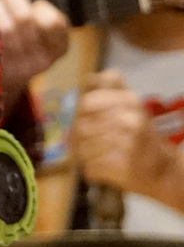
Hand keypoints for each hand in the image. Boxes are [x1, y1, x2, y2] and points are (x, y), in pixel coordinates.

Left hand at [0, 0, 70, 102]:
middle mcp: (42, 60)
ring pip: (2, 28)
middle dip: (8, 0)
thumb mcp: (32, 0)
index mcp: (59, 43)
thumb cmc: (17, 26)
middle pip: (23, 20)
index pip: (55, 21)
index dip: (38, 6)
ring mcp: (17, 69)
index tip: (32, 4)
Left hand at [73, 70, 178, 199]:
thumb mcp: (132, 106)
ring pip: (82, 148)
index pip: (86, 102)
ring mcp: (127, 144)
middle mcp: (129, 120)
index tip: (90, 120)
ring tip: (103, 154)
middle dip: (82, 136)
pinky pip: (90, 167)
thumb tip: (89, 76)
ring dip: (87, 153)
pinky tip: (107, 166)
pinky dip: (94, 169)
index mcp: (130, 101)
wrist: (165, 170)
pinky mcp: (122, 167)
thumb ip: (110, 89)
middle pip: (80, 126)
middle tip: (96, 141)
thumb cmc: (142, 135)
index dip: (82, 113)